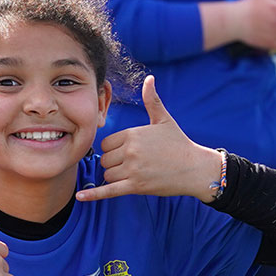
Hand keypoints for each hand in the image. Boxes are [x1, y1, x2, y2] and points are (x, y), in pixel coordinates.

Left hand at [76, 76, 224, 202]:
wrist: (195, 168)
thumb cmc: (179, 143)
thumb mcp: (164, 120)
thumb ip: (152, 100)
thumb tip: (150, 78)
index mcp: (132, 134)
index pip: (106, 143)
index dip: (115, 149)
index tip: (130, 151)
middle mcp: (130, 151)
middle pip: (105, 159)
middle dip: (115, 162)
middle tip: (134, 163)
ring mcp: (133, 170)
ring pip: (108, 174)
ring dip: (116, 176)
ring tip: (135, 173)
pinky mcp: (136, 186)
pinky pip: (109, 191)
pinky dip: (94, 195)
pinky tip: (80, 196)